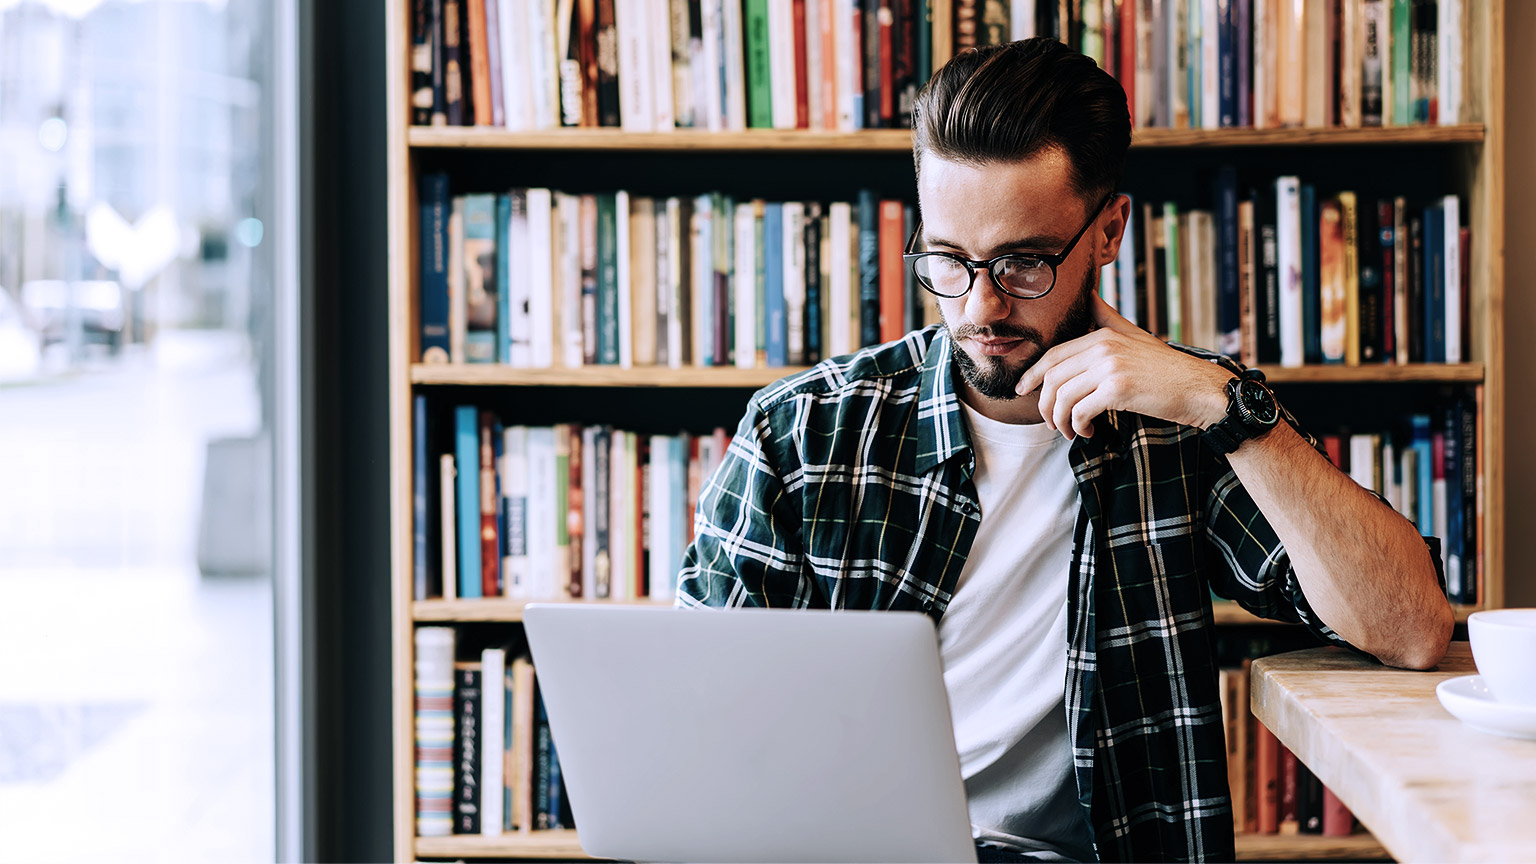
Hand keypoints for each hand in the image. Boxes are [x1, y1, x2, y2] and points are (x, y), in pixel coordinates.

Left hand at [1014, 294, 1234, 438]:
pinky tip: (1087, 432)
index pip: (1054, 355)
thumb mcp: (1135, 336)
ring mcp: (1110, 367)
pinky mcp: (1118, 389)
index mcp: (1103, 336)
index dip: (1033, 374)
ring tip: (1070, 431)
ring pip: (1063, 396)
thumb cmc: (1167, 369)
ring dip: (1060, 420)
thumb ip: (1108, 318)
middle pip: (1053, 376)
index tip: (1023, 390)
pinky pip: (1080, 411)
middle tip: (1050, 422)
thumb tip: (1089, 296)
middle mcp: (1103, 347)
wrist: (1199, 388)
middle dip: (1044, 404)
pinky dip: (1078, 426)